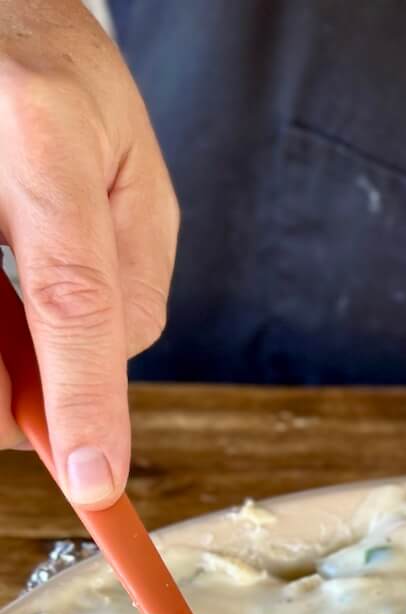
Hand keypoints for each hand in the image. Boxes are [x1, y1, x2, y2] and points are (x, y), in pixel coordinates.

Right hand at [0, 1, 177, 504]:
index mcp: (44, 132)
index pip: (69, 292)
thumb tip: (101, 384)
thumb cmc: (56, 86)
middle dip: (13, 404)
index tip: (94, 476)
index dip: (80, 397)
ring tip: (14, 316)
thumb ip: (132, 281)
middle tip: (43, 405)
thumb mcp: (131, 169)